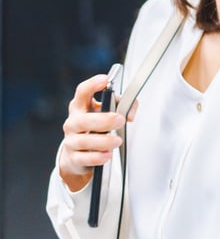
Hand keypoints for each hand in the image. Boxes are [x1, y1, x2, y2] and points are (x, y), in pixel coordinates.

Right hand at [58, 75, 128, 192]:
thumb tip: (129, 114)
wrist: (79, 154)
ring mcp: (71, 140)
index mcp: (81, 107)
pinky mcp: (73, 158)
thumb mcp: (110, 113)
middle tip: (120, 120)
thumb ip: (125, 107)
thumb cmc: (97, 127)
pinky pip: (83, 158)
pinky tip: (107, 155)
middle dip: (103, 120)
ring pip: (83, 141)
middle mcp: (73, 122)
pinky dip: (96, 157)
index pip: (82, 93)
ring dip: (103, 141)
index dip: (92, 85)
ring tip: (117, 141)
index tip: (105, 80)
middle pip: (83, 120)